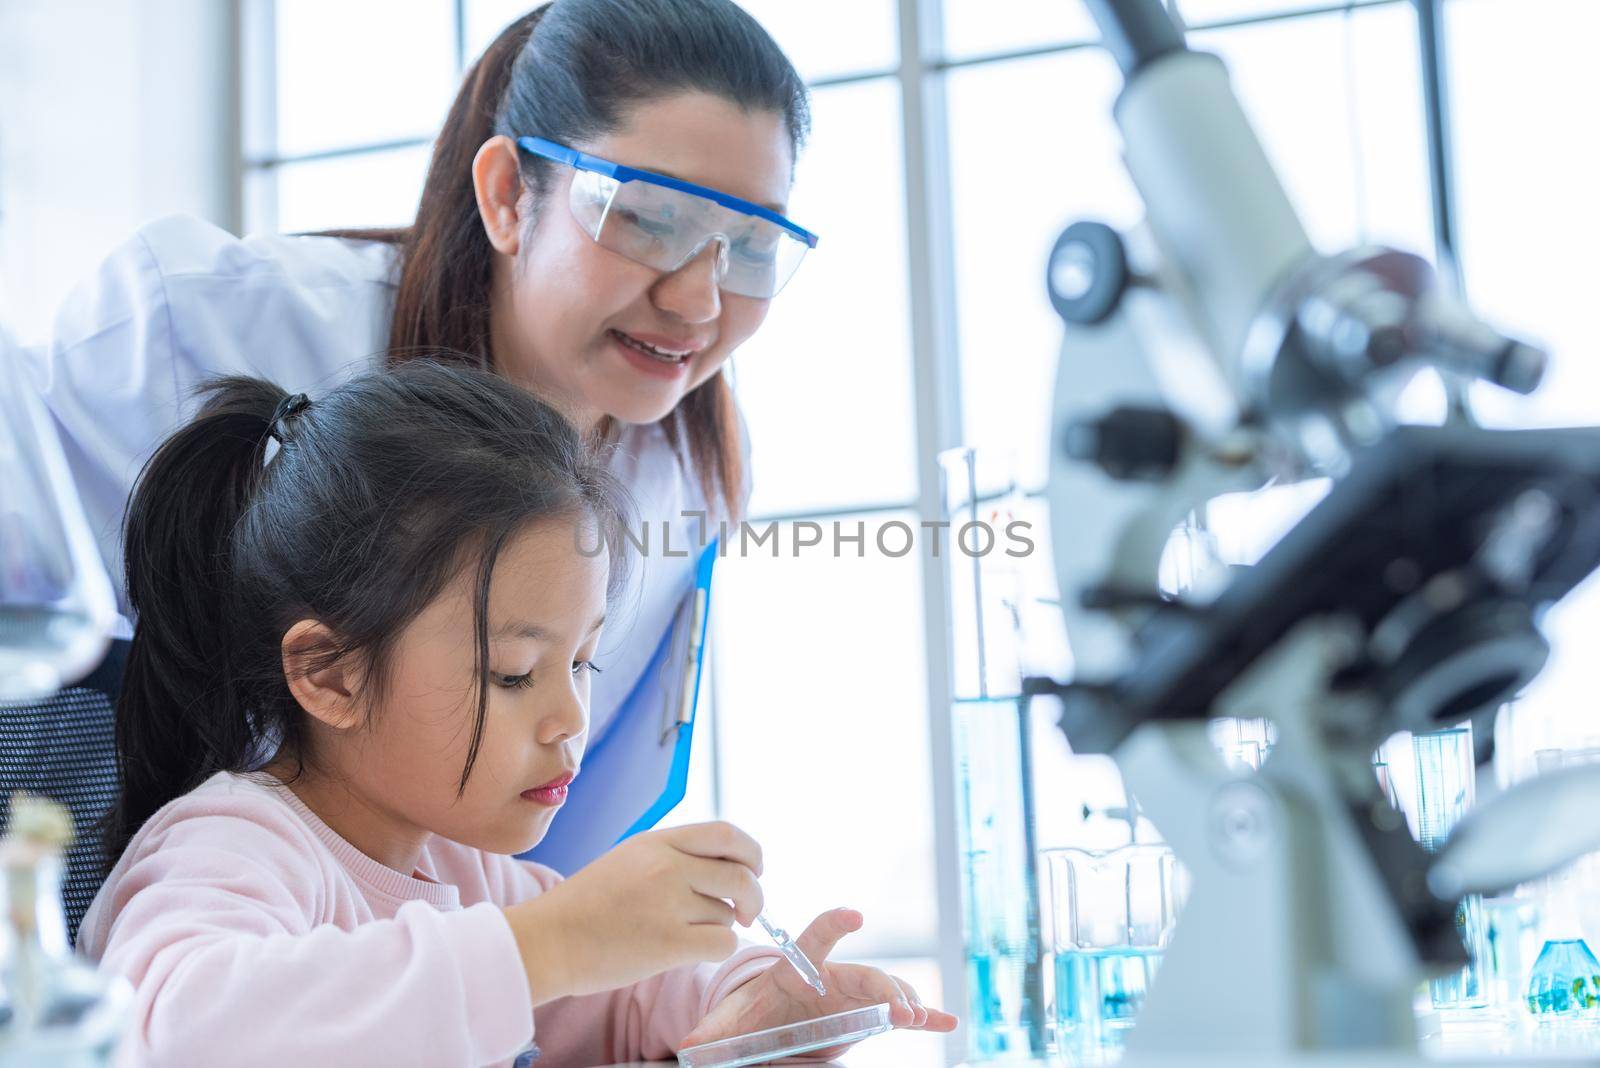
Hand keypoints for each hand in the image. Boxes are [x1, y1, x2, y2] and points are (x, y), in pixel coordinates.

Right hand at [504, 821, 763, 1003]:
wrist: (547, 941)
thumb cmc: (585, 907)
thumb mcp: (628, 860)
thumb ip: (673, 857)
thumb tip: (725, 869)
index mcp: (657, 842)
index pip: (726, 834)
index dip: (751, 852)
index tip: (755, 869)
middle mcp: (667, 867)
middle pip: (741, 875)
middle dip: (755, 895)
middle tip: (747, 911)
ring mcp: (668, 904)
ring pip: (727, 914)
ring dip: (719, 926)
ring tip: (686, 934)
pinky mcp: (668, 943)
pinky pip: (722, 943)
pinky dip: (719, 950)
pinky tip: (696, 952)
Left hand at [680, 908, 958, 1053]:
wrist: (769, 1019)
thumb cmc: (750, 1013)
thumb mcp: (731, 1023)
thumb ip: (714, 1033)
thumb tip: (690, 1048)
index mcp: (797, 969)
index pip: (814, 940)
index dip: (832, 924)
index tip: (854, 914)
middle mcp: (831, 976)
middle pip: (862, 974)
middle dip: (882, 987)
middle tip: (897, 1006)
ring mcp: (853, 995)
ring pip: (886, 991)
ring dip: (904, 1001)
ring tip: (916, 1016)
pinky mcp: (867, 1017)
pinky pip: (900, 1015)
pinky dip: (926, 1017)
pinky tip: (949, 1020)